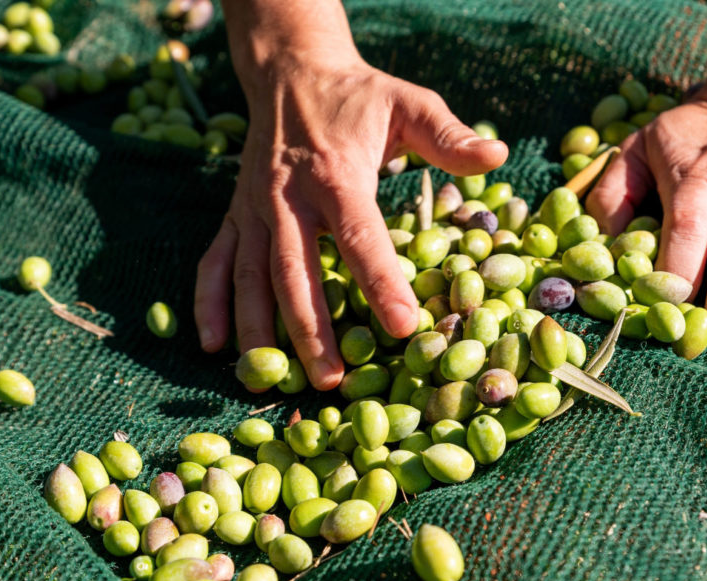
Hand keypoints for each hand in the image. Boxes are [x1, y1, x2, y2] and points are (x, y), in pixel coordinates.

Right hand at [194, 48, 506, 388]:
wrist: (292, 72)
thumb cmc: (358, 99)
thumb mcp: (408, 103)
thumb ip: (448, 136)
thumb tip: (498, 155)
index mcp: (335, 174)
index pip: (359, 235)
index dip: (380, 282)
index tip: (402, 326)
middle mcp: (287, 197)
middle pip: (295, 270)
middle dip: (310, 328)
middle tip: (330, 380)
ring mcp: (255, 209)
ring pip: (251, 275)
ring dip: (258, 328)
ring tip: (270, 376)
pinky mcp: (235, 215)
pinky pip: (216, 262)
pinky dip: (208, 303)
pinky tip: (212, 345)